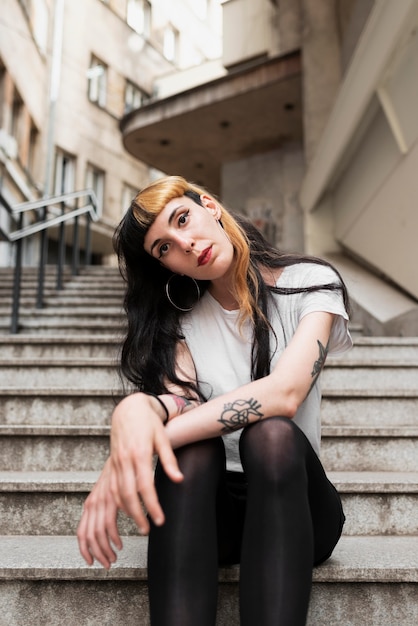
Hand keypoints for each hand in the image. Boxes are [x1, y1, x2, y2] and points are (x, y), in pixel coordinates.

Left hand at [77, 458, 121, 568]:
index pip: (81, 533)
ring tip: (114, 558)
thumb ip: (105, 508)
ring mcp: (102, 500)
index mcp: (90, 503)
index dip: (85, 550)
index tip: (92, 562)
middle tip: (107, 564)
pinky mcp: (112, 498)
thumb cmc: (119, 475)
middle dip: (97, 554)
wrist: (126, 453)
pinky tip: (120, 544)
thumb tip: (106, 528)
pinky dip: (114, 539)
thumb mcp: (108, 493)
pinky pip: (109, 525)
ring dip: (105, 550)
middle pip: (88, 536)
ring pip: (97, 534)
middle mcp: (93, 503)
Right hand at [109, 393, 183, 533]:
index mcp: (139, 454)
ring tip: (140, 525)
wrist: (129, 409)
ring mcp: (116, 462)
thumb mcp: (163, 438)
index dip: (152, 505)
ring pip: (117, 494)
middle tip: (148, 530)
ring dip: (127, 512)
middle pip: (128, 495)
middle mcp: (125, 460)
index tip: (160, 520)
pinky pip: (112, 487)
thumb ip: (170, 460)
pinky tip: (127, 510)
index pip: (145, 486)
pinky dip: (118, 502)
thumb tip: (179, 480)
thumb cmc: (149, 422)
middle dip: (137, 515)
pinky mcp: (112, 463)